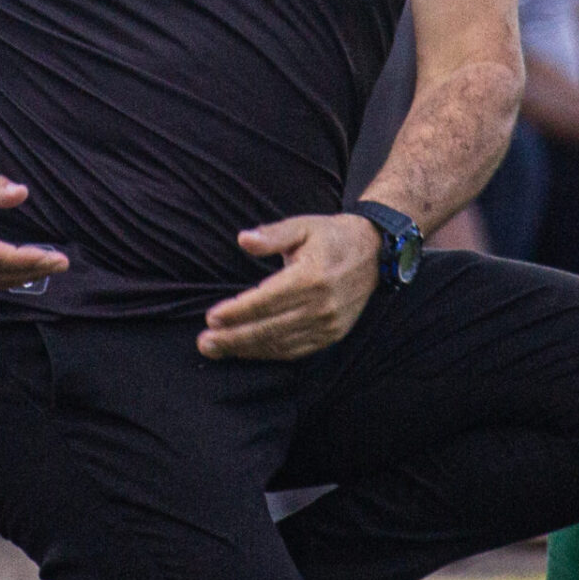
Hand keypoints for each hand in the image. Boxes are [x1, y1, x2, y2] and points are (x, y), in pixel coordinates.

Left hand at [197, 213, 379, 360]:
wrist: (374, 253)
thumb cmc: (330, 236)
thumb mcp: (302, 226)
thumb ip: (273, 234)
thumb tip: (243, 240)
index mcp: (312, 277)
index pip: (266, 300)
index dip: (238, 311)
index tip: (211, 317)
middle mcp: (321, 306)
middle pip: (269, 327)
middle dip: (234, 337)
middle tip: (204, 342)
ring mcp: (329, 324)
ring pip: (280, 343)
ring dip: (246, 349)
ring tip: (217, 348)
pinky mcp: (332, 335)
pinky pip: (295, 350)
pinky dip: (269, 353)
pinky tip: (246, 350)